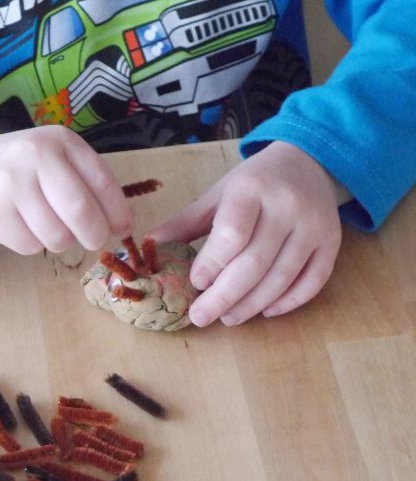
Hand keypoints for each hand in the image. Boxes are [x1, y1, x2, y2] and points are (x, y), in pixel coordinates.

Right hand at [0, 126, 132, 252]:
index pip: (102, 181)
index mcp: (58, 140)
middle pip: (81, 212)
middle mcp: (34, 156)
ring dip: (59, 240)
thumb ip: (86, 183)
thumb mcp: (52, 160)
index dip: (117, 212)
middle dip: (95, 235)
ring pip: (58, 236)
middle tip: (93, 241)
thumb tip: (121, 225)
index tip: (122, 229)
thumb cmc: (16, 169)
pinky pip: (31, 246)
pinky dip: (31, 243)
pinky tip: (17, 225)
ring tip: (43, 224)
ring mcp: (9, 185)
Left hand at [148, 141, 345, 325]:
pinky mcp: (332, 243)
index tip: (195, 284)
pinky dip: (288, 302)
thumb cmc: (254, 183)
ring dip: (252, 305)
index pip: (232, 234)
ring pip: (282, 278)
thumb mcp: (218, 194)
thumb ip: (185, 223)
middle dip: (224, 297)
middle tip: (201, 317)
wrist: (310, 162)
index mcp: (252, 189)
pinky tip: (266, 311)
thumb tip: (149, 247)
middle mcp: (287, 207)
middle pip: (254, 263)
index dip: (212, 264)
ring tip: (228, 318)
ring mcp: (314, 226)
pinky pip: (313, 282)